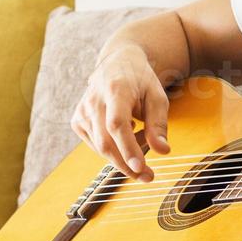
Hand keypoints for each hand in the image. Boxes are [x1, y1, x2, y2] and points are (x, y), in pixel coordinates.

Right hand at [70, 42, 171, 182]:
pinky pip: (96, 145)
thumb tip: (163, 152)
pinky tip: (127, 134)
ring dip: (123, 157)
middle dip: (127, 165)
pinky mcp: (78, 120)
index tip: (140, 168)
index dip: (127, 148)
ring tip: (142, 145)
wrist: (117, 63)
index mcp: (116, 89)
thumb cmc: (140, 81)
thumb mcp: (158, 96)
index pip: (117, 124)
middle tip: (149, 177)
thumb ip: (159, 124)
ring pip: (100, 147)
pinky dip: (113, 149)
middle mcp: (94, 100)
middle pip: (106, 142)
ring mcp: (82, 111)